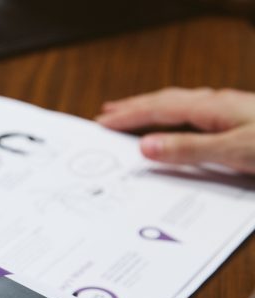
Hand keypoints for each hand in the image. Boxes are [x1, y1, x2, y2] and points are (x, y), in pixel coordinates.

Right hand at [96, 87, 254, 173]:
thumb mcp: (232, 151)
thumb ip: (189, 149)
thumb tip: (146, 146)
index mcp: (212, 108)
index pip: (158, 110)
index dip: (128, 116)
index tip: (102, 122)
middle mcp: (218, 103)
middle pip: (166, 101)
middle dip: (134, 107)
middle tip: (108, 112)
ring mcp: (230, 108)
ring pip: (180, 104)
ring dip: (153, 108)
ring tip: (135, 111)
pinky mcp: (240, 118)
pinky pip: (194, 112)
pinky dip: (174, 115)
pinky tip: (178, 120)